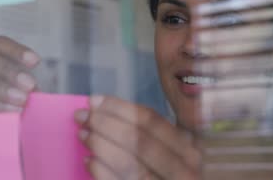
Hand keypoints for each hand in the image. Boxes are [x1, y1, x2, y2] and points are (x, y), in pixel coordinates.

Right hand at [0, 36, 39, 112]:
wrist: (4, 131)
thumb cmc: (18, 105)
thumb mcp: (26, 94)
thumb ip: (29, 89)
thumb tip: (35, 93)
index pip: (0, 45)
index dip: (16, 51)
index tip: (35, 62)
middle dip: (7, 70)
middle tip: (29, 85)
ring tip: (20, 102)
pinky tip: (5, 113)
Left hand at [75, 96, 200, 179]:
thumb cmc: (169, 172)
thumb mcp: (175, 153)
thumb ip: (154, 136)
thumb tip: (109, 113)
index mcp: (190, 147)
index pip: (151, 120)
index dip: (119, 108)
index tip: (94, 100)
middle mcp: (186, 168)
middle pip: (139, 139)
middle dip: (106, 123)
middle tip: (82, 115)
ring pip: (130, 164)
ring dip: (102, 145)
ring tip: (83, 134)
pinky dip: (103, 172)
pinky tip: (89, 162)